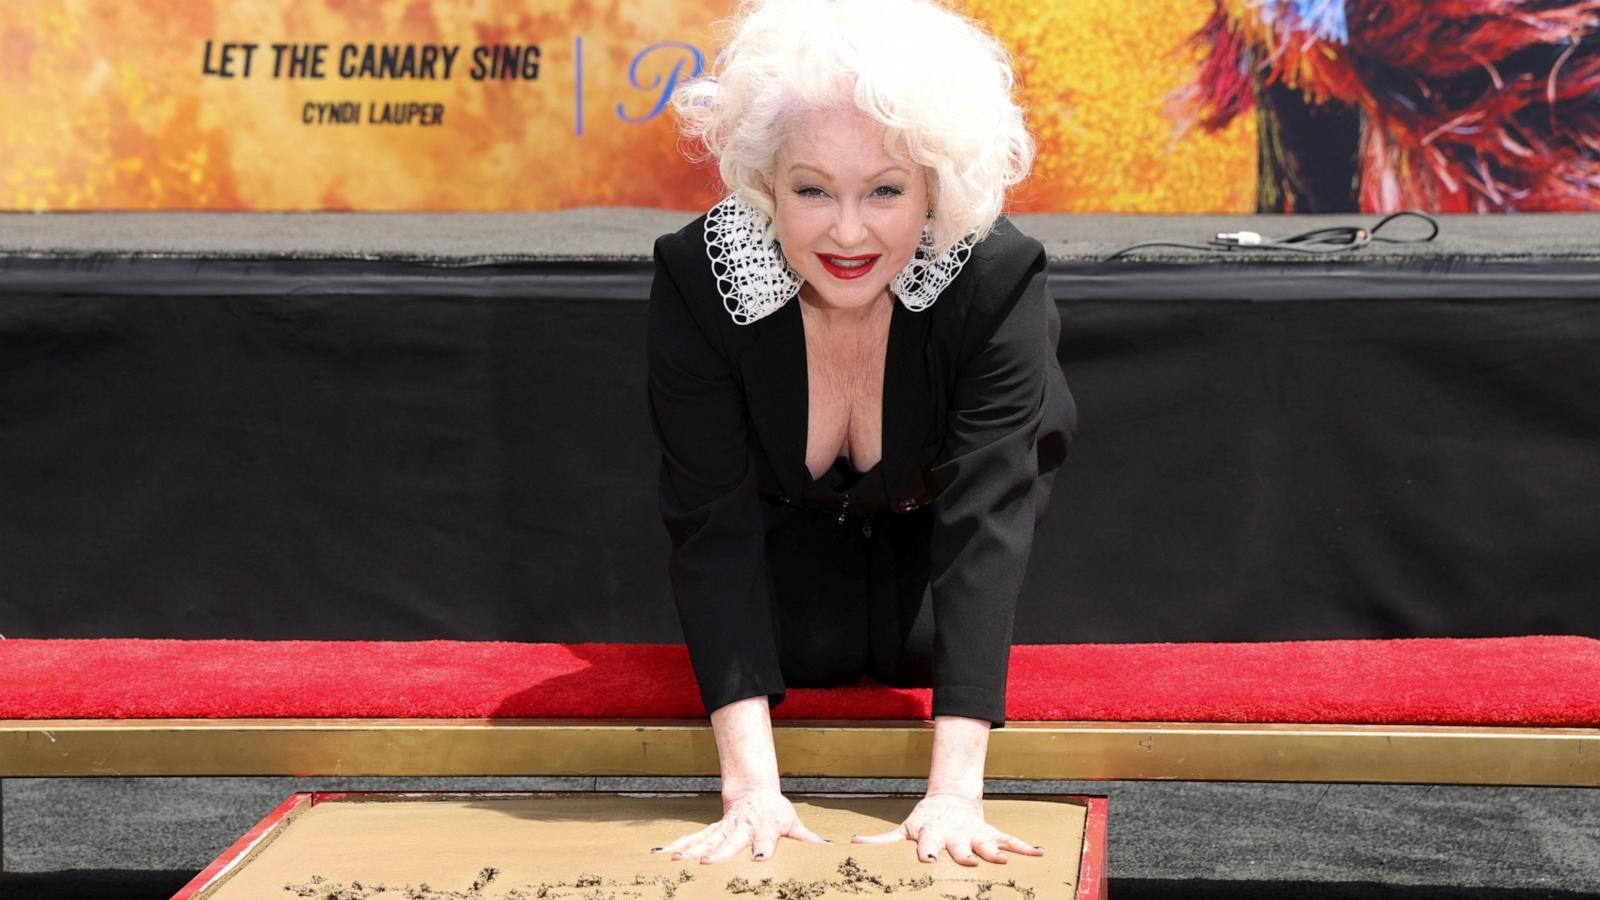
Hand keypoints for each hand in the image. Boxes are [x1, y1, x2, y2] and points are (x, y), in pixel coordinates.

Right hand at [650, 788, 830, 864]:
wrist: (755, 793)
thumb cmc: (776, 812)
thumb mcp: (794, 823)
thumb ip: (808, 838)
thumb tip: (830, 849)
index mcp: (764, 827)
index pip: (765, 840)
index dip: (762, 849)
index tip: (759, 859)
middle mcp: (741, 828)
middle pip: (729, 843)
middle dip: (719, 853)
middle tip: (706, 863)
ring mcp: (723, 829)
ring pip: (705, 841)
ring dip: (689, 850)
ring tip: (674, 860)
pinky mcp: (712, 831)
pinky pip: (692, 839)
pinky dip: (677, 845)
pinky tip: (661, 853)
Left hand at [852, 792, 1044, 865]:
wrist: (951, 798)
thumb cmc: (924, 820)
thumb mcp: (903, 828)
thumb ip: (880, 839)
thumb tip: (852, 843)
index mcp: (931, 834)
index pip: (928, 845)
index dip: (928, 852)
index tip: (929, 860)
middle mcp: (955, 835)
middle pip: (959, 847)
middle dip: (964, 855)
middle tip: (969, 861)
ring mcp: (974, 834)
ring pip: (986, 844)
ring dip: (994, 852)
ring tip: (1004, 859)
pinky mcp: (991, 833)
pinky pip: (1010, 841)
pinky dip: (1025, 847)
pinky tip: (1039, 853)